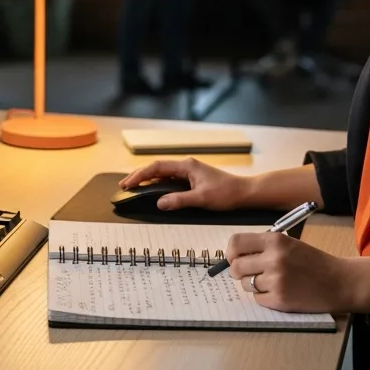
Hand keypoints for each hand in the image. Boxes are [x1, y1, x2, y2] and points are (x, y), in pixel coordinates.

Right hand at [118, 158, 252, 210]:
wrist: (244, 192)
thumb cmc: (227, 193)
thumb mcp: (201, 199)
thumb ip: (179, 200)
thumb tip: (160, 203)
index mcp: (186, 166)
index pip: (157, 167)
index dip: (140, 175)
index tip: (128, 184)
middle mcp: (186, 166)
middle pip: (157, 168)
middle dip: (139, 176)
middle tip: (124, 185)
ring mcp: (189, 172)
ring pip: (163, 174)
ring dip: (148, 180)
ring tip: (134, 187)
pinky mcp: (192, 179)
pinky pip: (170, 180)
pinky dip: (158, 184)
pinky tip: (153, 190)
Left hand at [226, 231, 352, 313]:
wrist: (339, 281)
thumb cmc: (313, 262)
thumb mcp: (289, 244)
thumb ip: (263, 247)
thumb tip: (234, 256)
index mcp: (274, 241)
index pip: (236, 243)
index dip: (231, 252)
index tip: (235, 258)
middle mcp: (273, 258)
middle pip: (236, 267)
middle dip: (240, 271)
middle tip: (252, 273)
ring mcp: (276, 280)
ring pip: (245, 284)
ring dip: (253, 284)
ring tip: (272, 282)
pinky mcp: (279, 300)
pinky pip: (257, 299)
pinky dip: (265, 297)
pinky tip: (280, 292)